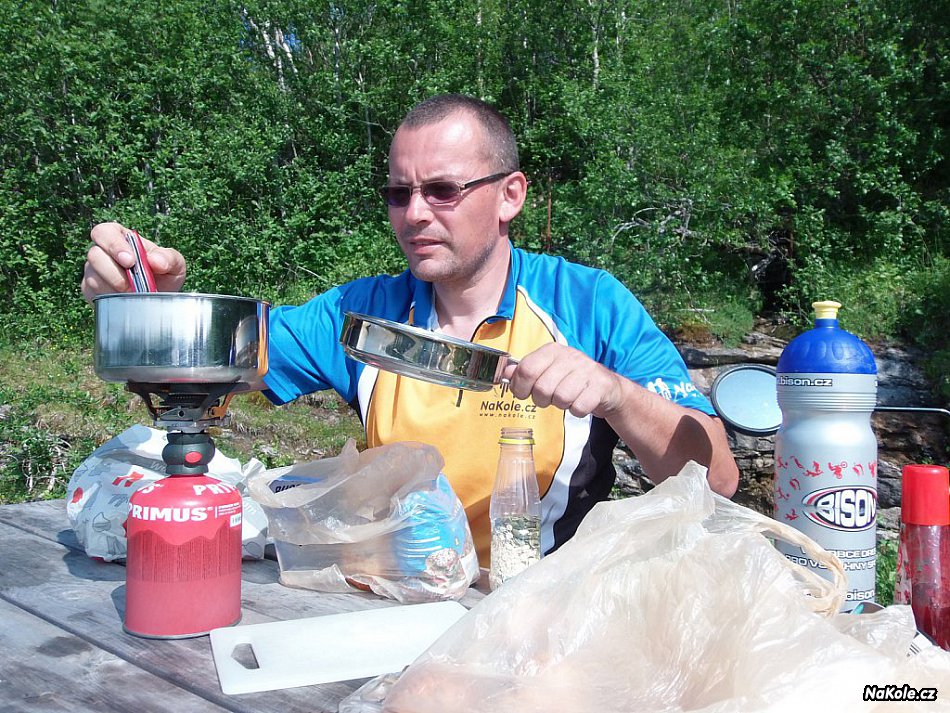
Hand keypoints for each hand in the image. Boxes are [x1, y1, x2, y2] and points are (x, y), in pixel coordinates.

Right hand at [81, 222, 186, 301]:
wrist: (160, 300)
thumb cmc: (165, 276)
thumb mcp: (175, 265)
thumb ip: (169, 258)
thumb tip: (155, 260)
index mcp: (121, 238)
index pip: (105, 232)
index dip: (114, 245)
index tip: (130, 261)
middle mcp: (103, 252)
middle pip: (94, 254)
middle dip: (112, 271)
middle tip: (131, 284)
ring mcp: (95, 271)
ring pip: (93, 277)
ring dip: (114, 288)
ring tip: (134, 294)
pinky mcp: (91, 290)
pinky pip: (92, 293)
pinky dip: (109, 299)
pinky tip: (124, 301)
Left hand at [503, 343, 623, 418]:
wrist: (607, 387)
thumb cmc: (571, 380)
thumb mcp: (547, 371)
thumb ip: (526, 371)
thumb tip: (506, 373)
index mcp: (553, 350)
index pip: (526, 369)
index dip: (519, 387)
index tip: (522, 393)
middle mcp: (570, 356)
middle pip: (542, 388)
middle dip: (541, 400)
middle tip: (548, 399)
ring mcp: (588, 370)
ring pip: (561, 398)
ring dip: (561, 405)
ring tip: (566, 399)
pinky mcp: (601, 386)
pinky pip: (578, 407)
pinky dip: (577, 411)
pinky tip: (580, 402)